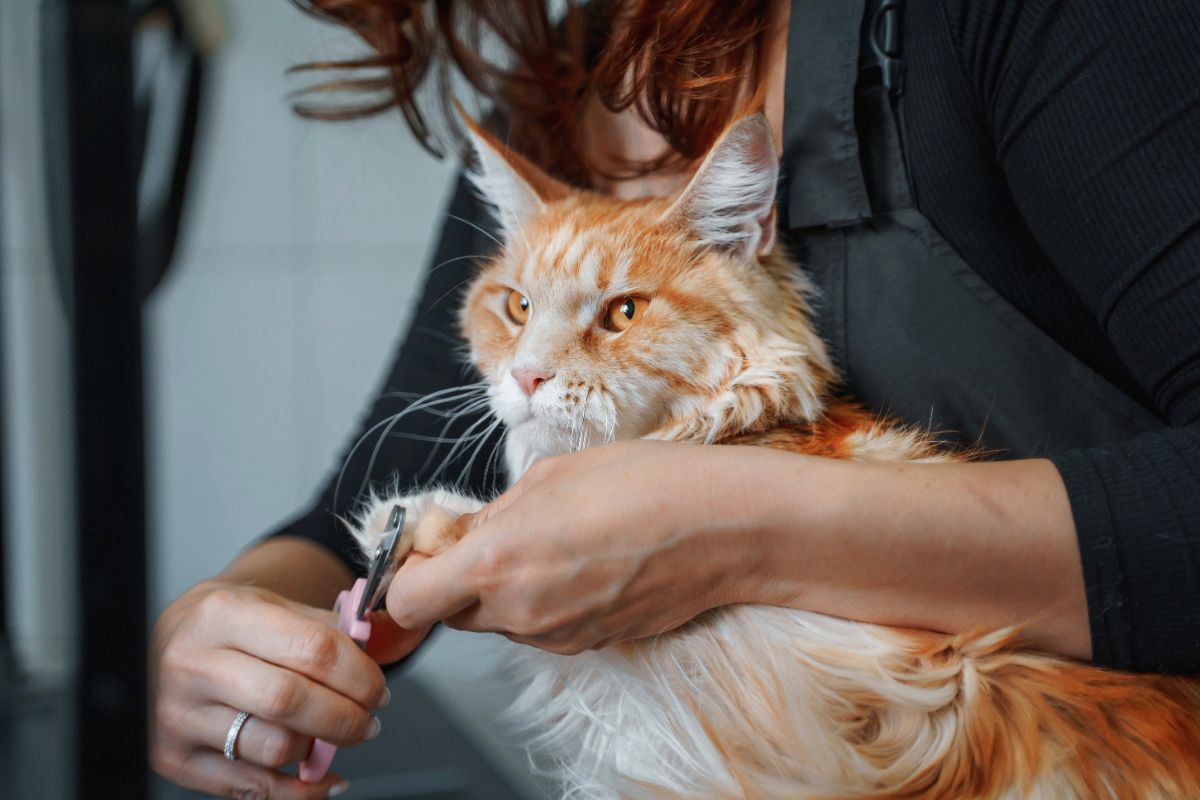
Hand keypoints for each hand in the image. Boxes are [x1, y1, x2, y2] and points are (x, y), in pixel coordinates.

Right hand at [150, 578, 428, 797]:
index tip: (378, 690)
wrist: (168, 642)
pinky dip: (299, 790)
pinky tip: (322, 778)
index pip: (311, 648)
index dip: (358, 675)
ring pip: (273, 747)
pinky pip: (250, 787)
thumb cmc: (229, 626)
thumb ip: (323, 629)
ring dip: (321, 750)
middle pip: (290, 701)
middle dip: (346, 717)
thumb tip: (374, 657)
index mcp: (224, 615)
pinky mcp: (174, 757)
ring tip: (338, 738)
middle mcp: (194, 664)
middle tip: (369, 721)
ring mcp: (178, 715)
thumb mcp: (272, 604)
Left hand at [384, 440, 765, 653]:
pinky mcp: (589, 644)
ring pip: (498, 620)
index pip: (408, 601)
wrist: (723, 528)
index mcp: (498, 563)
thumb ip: (493, 512)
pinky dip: (542, 600)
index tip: (428, 549)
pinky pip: (540, 627)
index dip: (409, 574)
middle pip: (452, 612)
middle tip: (494, 533)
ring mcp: (556, 636)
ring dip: (504, 588)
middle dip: (459, 577)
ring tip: (553, 540)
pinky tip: (582, 562)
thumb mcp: (550, 475)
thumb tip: (464, 532)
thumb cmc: (643, 485)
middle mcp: (520, 612)